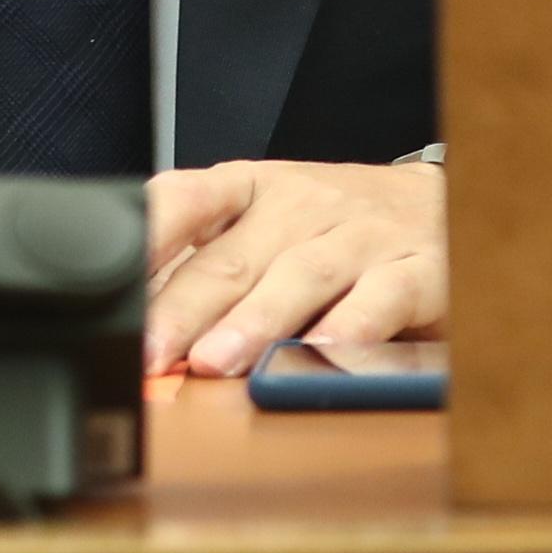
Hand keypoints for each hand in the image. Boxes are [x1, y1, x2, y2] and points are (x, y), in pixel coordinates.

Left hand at [143, 157, 445, 375]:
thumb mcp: (265, 225)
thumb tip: (135, 319)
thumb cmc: (334, 225)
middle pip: (234, 256)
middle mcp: (302, 204)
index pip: (188, 198)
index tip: (110, 280)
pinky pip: (383, 296)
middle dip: (186, 309)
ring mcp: (360, 235)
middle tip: (151, 353)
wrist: (440, 206)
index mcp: (253, 189)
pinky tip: (324, 351)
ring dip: (255, 321)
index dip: (147, 236)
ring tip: (216, 362)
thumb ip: (207, 265)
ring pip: (301, 276)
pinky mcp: (417, 269)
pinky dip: (354, 324)